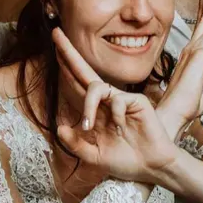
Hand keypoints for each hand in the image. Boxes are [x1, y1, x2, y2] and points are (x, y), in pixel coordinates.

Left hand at [53, 28, 178, 180]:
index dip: (65, 69)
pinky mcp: (136, 101)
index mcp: (96, 112)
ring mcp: (121, 99)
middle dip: (69, 53)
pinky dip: (115, 117)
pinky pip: (118, 101)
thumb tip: (59, 127)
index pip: (77, 86)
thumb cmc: (125, 161)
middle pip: (84, 72)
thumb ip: (76, 144)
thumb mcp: (94, 156)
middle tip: (55, 33)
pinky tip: (121, 129)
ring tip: (89, 127)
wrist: (150, 168)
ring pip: (96, 88)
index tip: (52, 50)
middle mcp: (107, 101)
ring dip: (88, 107)